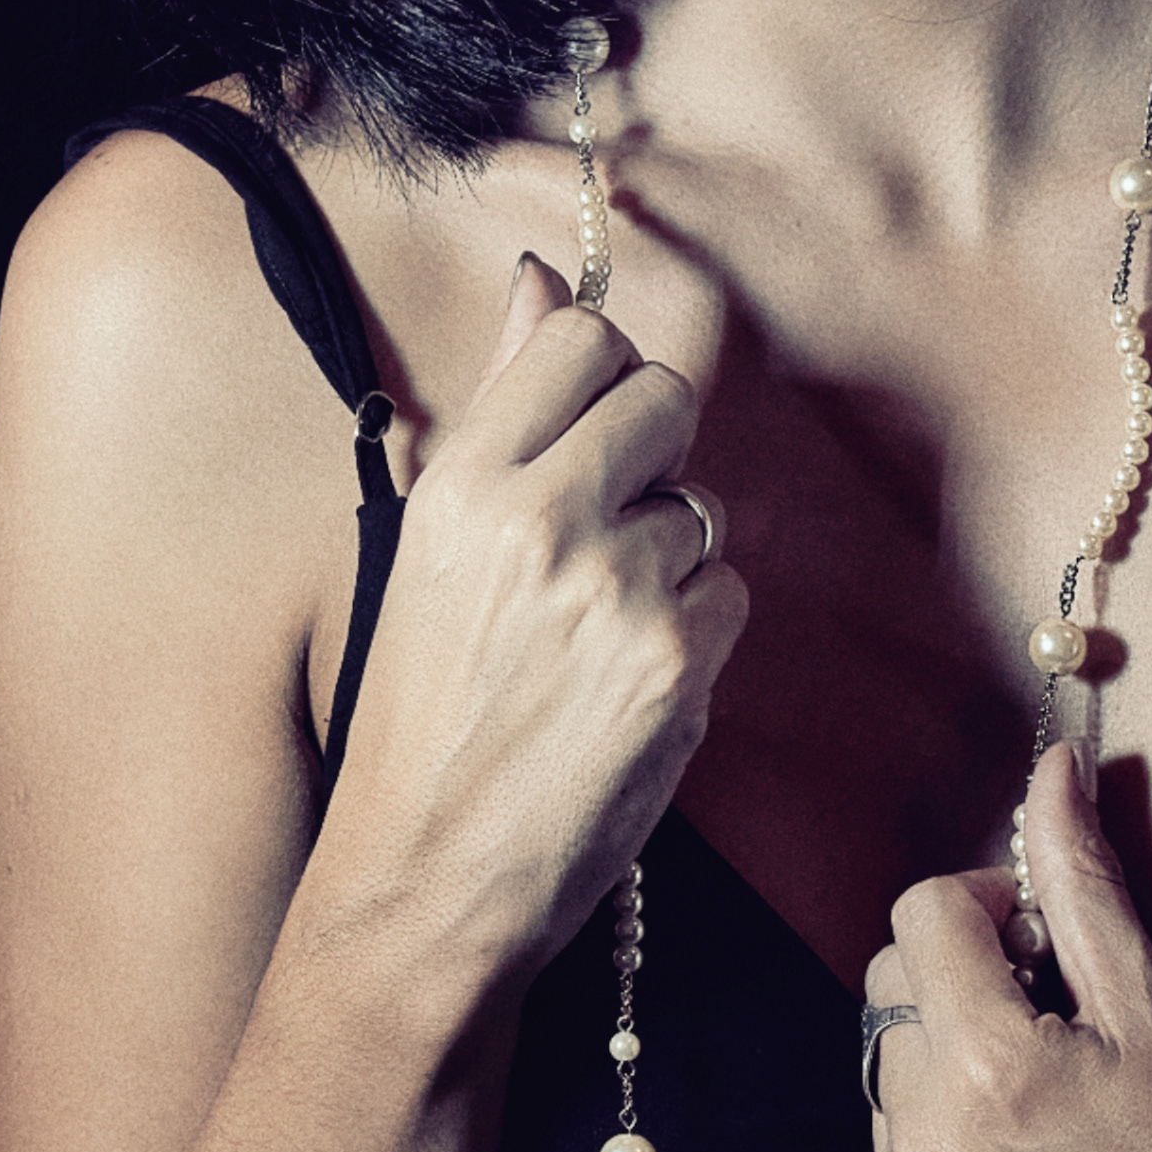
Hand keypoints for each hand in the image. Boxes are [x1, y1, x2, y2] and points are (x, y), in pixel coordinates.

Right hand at [313, 255, 748, 979]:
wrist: (425, 875)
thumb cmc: (422, 706)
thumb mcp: (429, 541)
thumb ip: (500, 403)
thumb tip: (539, 276)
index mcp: (463, 480)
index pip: (582, 337)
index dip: (600, 379)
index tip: (585, 429)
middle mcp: (540, 518)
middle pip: (665, 397)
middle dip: (650, 449)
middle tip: (604, 524)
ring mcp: (617, 590)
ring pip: (701, 506)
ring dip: (669, 554)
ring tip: (593, 629)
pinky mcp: (678, 664)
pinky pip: (729, 593)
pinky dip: (693, 631)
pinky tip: (626, 681)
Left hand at [865, 744, 1151, 1151]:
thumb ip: (1085, 885)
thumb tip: (1055, 772)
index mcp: (988, 1072)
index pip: (924, 912)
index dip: (985, 900)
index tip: (1038, 931)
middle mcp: (927, 1138)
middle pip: (893, 976)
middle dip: (961, 966)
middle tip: (1046, 1003)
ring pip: (887, 1046)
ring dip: (945, 1034)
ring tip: (1037, 1075)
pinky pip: (891, 1122)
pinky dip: (938, 1102)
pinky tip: (1015, 1128)